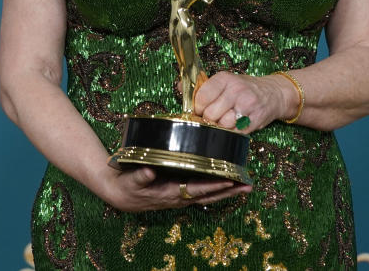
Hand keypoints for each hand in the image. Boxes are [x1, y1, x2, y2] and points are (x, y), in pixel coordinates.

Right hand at [99, 166, 250, 212]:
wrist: (119, 194)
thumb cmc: (127, 186)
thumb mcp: (131, 181)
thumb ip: (140, 176)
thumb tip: (149, 171)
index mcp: (170, 193)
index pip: (197, 190)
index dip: (214, 186)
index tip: (230, 181)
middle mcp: (179, 197)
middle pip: (209, 195)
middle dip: (229, 191)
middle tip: (248, 186)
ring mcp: (180, 195)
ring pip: (208, 194)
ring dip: (227, 190)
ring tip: (245, 185)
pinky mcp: (179, 191)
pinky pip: (202, 191)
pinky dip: (216, 187)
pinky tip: (226, 182)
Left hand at [193, 72, 296, 132]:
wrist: (273, 93)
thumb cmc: (244, 88)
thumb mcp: (224, 81)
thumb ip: (202, 86)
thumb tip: (180, 87)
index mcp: (225, 78)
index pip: (201, 97)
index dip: (198, 108)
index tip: (201, 110)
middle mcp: (236, 89)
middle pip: (210, 114)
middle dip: (209, 119)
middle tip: (215, 117)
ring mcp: (247, 105)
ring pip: (223, 125)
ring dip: (222, 127)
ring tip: (227, 120)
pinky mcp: (255, 120)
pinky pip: (235, 132)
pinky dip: (232, 132)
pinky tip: (235, 125)